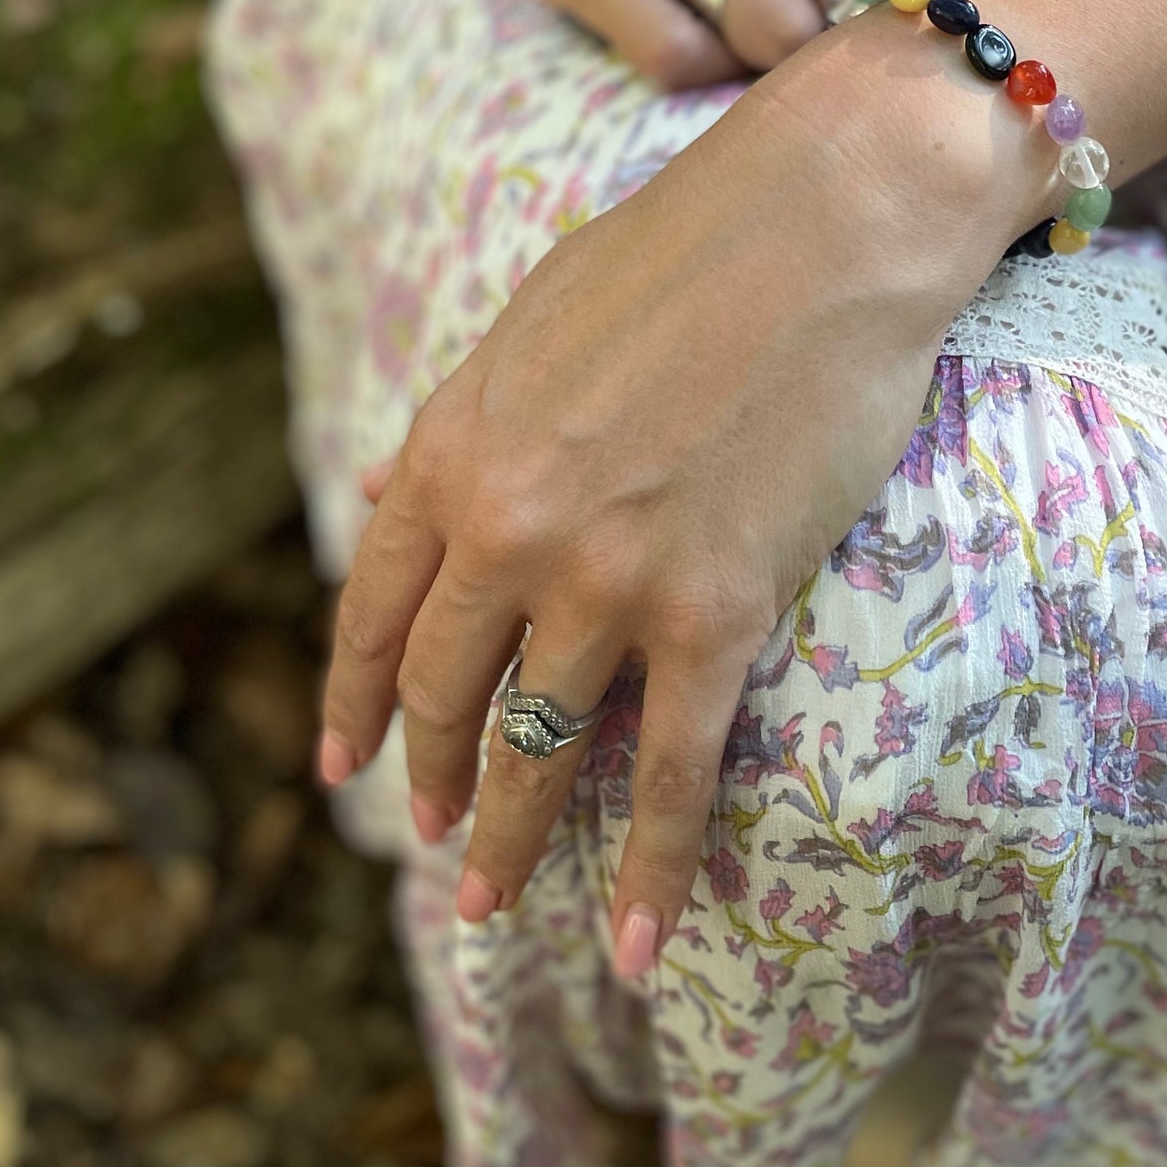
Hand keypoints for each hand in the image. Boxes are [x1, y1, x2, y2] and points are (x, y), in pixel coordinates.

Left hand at [317, 27, 1028, 968]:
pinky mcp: (716, 612)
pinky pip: (668, 771)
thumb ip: (464, 418)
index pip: (373, 606)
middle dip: (430, 779)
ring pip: (539, 749)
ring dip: (513, 840)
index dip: (353, 700)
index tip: (341, 769)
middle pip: (445, 691)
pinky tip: (632, 945)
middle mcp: (510, 527)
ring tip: (492, 906)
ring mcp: (609, 580)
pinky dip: (646, 869)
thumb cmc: (692, 243)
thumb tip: (389, 480)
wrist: (826, 221)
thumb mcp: (536, 319)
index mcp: (456, 445)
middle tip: (433, 842)